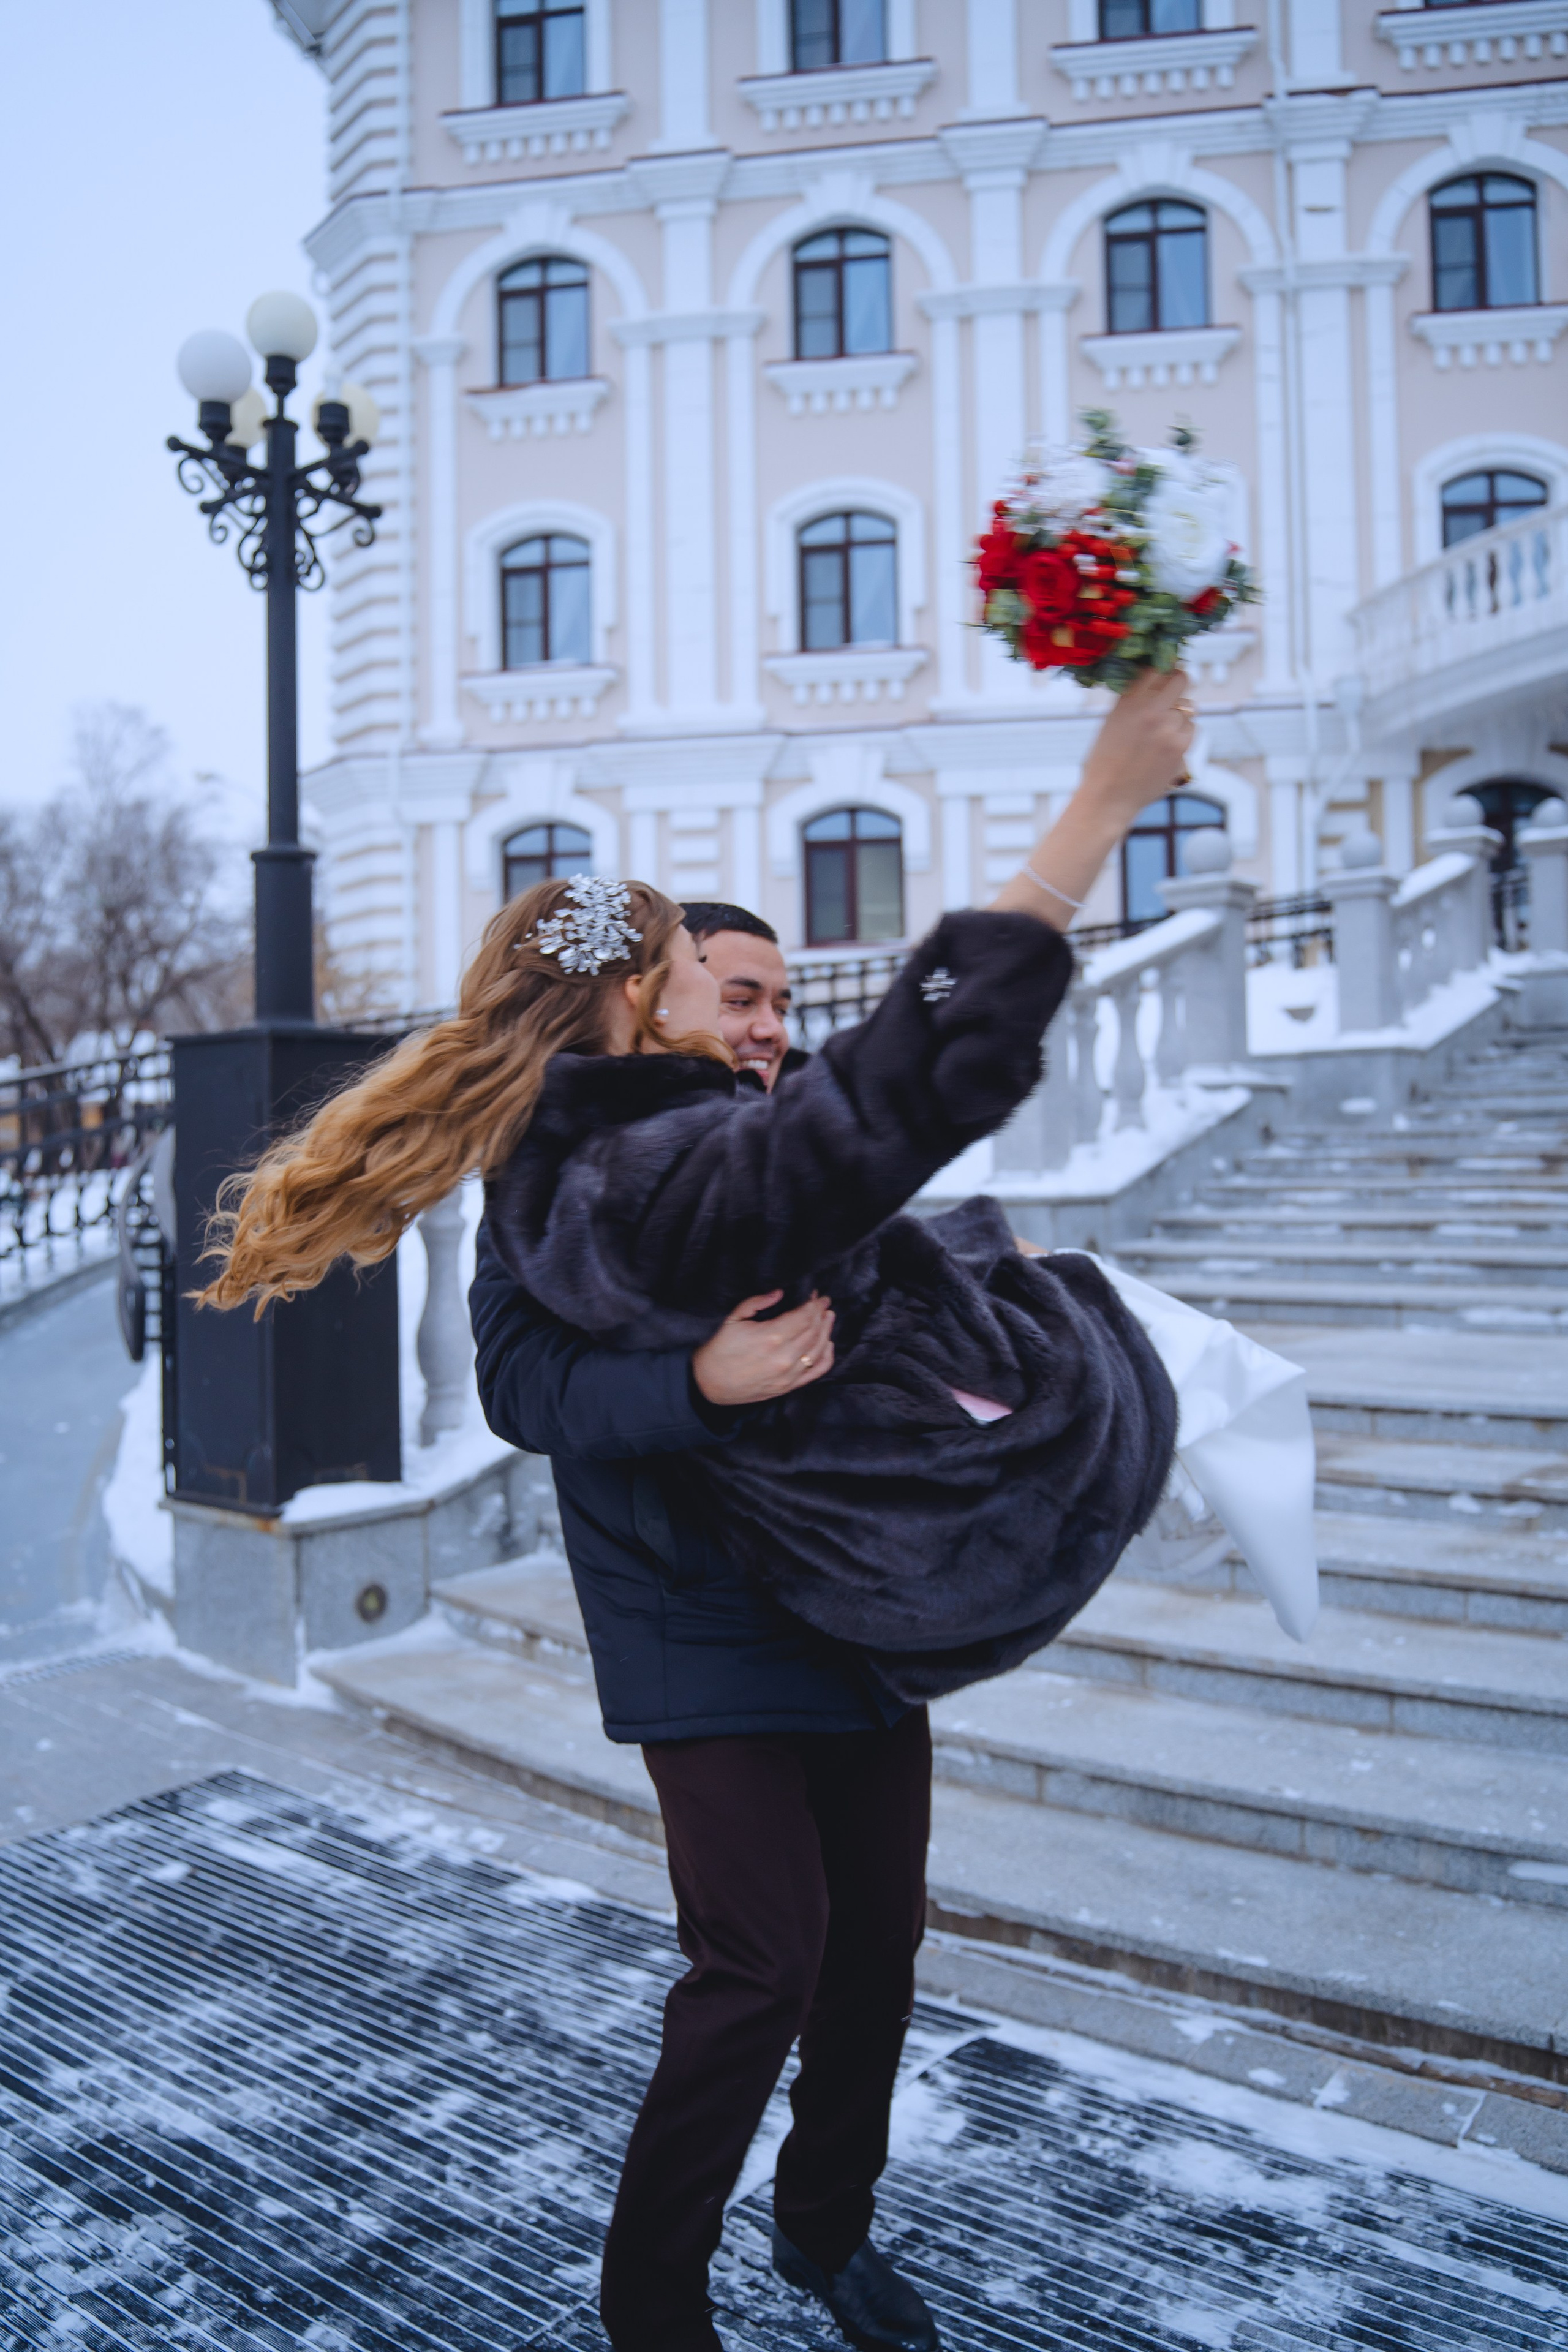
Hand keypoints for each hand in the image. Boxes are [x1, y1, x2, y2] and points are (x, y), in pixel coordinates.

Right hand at [692, 1291, 835, 1406]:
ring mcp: (788, 1374)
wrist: (709, 1383)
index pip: (804, 1317)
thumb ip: (757, 1302)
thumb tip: (779, 1293)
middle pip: (814, 1331)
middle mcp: (784, 1357)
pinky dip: (827, 1357)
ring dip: (827, 1331)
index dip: (814, 1305)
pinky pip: (816, 1372)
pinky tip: (828, 1344)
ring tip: (829, 1317)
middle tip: (823, 1303)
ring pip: (819, 1349)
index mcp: (770, 1337)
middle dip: (821, 1314)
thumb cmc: (720, 1350)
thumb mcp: (733, 1319)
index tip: (817, 1296)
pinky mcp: (788, 1386)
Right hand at [1078, 667, 1194, 829]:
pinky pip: (1192, 730)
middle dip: (1181, 683)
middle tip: (1177, 693)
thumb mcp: (1113, 721)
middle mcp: (1149, 709)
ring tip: (1161, 737)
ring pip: (1189, 709)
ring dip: (1180, 719)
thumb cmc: (1107, 760)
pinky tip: (1166, 750)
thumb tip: (1161, 679)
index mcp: (1128, 700)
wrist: (1108, 796)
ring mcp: (1166, 728)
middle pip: (1181, 679)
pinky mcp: (1180, 746)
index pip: (1156, 667)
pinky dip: (1183, 737)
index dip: (1166, 668)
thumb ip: (1135, 699)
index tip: (1168, 672)